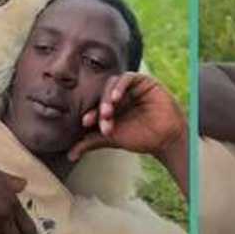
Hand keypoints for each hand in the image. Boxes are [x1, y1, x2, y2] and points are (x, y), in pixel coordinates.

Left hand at [68, 73, 186, 161]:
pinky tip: (117, 98)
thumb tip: (69, 155)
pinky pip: (127, 78)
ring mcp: (129, 87)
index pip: (94, 106)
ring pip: (111, 86)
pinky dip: (119, 86)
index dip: (89, 113)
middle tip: (100, 120)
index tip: (85, 123)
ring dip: (107, 98)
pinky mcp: (142, 81)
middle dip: (99, 108)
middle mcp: (117, 96)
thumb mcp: (111, 139)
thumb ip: (90, 143)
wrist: (165, 138)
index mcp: (108, 107)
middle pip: (101, 95)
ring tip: (108, 112)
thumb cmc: (140, 138)